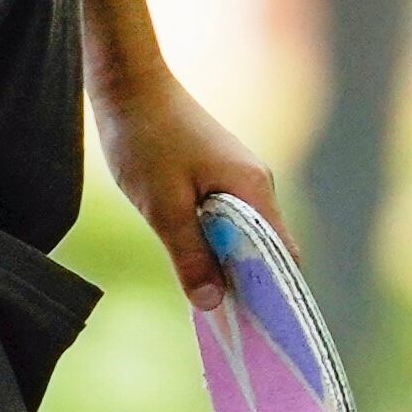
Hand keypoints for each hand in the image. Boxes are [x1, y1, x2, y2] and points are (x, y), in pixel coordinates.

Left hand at [93, 66, 279, 310]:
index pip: (283, 255)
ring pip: (243, 233)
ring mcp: (238, 176)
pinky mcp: (218, 172)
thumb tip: (213, 304)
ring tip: (209, 301)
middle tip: (230, 326)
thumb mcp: (162, 206)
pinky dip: (215, 243)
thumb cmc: (145, 140)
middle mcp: (256, 183)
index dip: (275, 293)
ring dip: (228, 263)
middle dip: (250, 285)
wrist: (128, 82)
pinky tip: (192, 260)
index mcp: (253, 190)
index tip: (259, 329)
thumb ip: (190, 255)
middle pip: (266, 247)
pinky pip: (227, 218)